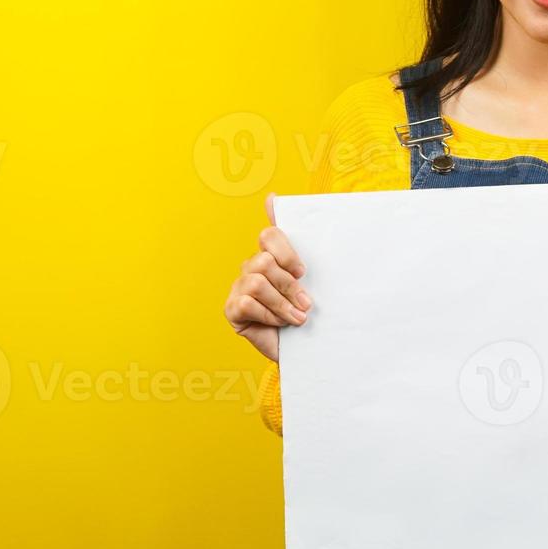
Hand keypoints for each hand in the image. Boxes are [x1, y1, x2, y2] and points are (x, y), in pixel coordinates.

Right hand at [223, 192, 311, 361]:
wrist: (306, 351)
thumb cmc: (308, 313)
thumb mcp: (315, 282)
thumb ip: (303, 248)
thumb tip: (274, 197)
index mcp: (272, 256)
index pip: (270, 235)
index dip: (286, 250)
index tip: (303, 271)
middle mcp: (252, 268)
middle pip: (264, 260)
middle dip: (289, 284)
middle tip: (306, 303)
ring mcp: (239, 287)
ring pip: (256, 282)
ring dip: (282, 303)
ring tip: (297, 318)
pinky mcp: (232, 309)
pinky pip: (247, 303)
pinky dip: (268, 315)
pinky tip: (279, 324)